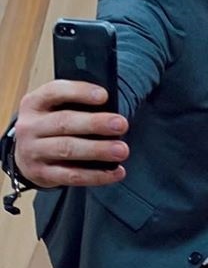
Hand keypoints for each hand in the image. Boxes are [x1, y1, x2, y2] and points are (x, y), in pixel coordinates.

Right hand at [13, 81, 127, 187]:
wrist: (26, 156)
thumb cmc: (51, 127)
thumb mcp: (54, 109)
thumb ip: (76, 106)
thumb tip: (111, 112)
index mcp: (34, 103)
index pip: (55, 92)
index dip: (80, 92)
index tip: (104, 96)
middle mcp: (30, 126)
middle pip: (64, 122)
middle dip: (95, 123)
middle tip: (121, 124)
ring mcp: (33, 152)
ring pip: (68, 149)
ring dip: (98, 150)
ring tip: (122, 150)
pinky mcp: (41, 174)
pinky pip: (72, 176)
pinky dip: (97, 175)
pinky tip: (116, 172)